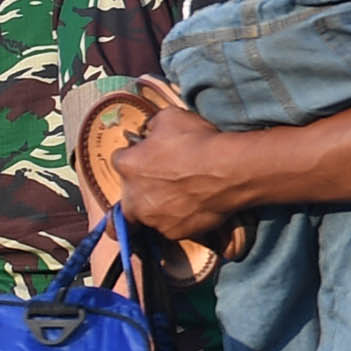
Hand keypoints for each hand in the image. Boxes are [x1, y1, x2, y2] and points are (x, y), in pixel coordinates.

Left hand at [112, 105, 243, 239]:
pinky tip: (197, 206)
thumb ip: (153, 127)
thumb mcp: (170, 118)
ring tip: (185, 196)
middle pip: (128, 198)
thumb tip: (152, 132)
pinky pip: (173, 226)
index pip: (120, 159)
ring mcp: (154, 218)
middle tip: (162, 184)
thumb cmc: (198, 142)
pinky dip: (181, 219)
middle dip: (140, 191)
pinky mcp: (174, 232)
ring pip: (150, 215)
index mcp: (127, 165)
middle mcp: (133, 197)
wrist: (230, 170)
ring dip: (161, 207)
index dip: (136, 155)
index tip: (149, 155)